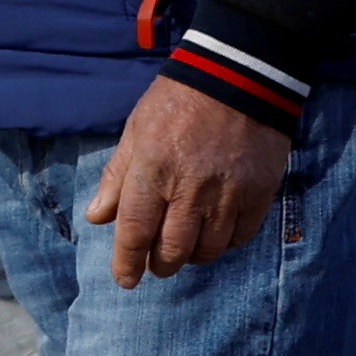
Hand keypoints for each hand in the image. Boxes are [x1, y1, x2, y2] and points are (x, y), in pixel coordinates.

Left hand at [89, 72, 287, 285]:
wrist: (239, 75)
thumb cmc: (178, 101)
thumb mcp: (136, 130)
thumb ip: (117, 176)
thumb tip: (97, 217)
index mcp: (152, 171)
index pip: (134, 233)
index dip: (127, 263)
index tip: (125, 280)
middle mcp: (189, 189)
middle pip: (172, 251)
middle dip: (160, 264)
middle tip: (156, 263)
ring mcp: (227, 194)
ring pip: (207, 250)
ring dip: (192, 256)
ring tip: (186, 246)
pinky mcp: (258, 193)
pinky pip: (239, 237)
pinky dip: (224, 242)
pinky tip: (216, 232)